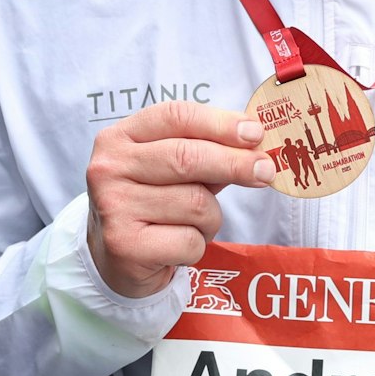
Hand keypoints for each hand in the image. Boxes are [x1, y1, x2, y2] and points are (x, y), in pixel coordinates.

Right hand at [86, 101, 276, 297]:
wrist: (115, 259)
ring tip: (194, 224)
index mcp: (120, 137)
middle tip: (266, 170)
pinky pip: (190, 240)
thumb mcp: (171, 169)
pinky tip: (178, 246)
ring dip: (211, 217)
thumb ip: (207, 152)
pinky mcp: (125, 245)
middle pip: (186, 157)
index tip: (255, 133)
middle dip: (235, 163)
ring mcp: (114, 207)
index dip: (220, 123)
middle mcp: (109, 168)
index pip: (175, 117)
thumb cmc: (153, 203)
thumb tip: (256, 146)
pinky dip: (198, 245)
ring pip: (195, 203)